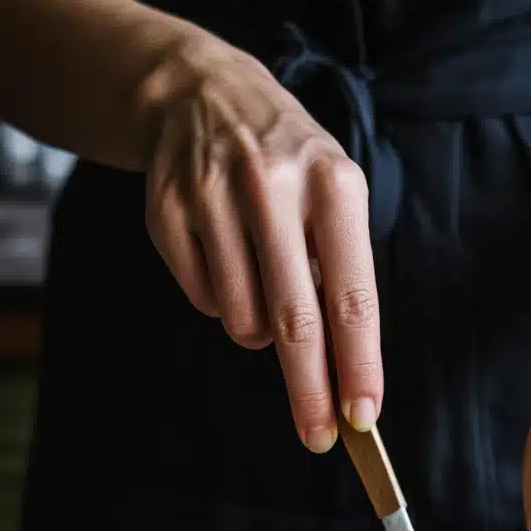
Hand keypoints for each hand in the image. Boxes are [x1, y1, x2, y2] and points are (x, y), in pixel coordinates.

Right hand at [142, 35, 381, 450]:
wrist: (202, 93)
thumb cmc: (290, 166)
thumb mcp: (334, 197)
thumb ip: (341, 275)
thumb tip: (342, 375)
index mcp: (333, 185)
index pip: (352, 297)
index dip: (358, 364)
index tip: (362, 416)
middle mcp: (274, 188)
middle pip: (295, 322)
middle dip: (309, 390)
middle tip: (318, 436)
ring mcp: (214, 198)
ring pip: (243, 319)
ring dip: (260, 333)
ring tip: (265, 286)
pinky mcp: (168, 213)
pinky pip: (203, 301)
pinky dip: (221, 304)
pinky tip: (227, 261)